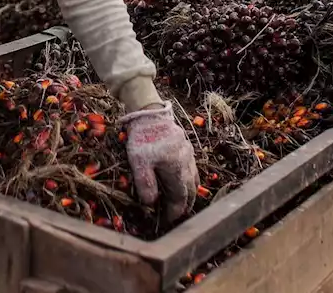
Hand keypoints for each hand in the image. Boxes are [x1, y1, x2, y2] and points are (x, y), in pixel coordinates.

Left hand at [122, 101, 198, 219]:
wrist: (149, 112)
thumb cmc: (143, 138)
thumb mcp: (139, 163)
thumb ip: (146, 185)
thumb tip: (151, 204)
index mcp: (177, 170)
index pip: (180, 198)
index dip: (174, 212)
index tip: (167, 221)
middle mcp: (187, 163)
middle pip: (191, 190)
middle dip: (186, 204)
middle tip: (178, 215)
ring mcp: (188, 153)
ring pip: (193, 178)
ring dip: (189, 191)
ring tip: (181, 200)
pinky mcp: (186, 145)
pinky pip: (191, 167)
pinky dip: (188, 178)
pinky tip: (180, 178)